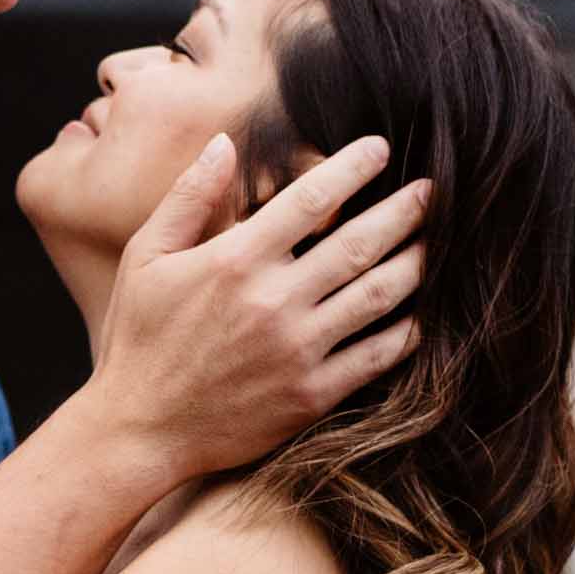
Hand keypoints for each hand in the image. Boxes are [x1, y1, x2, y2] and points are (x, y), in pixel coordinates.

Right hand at [93, 135, 430, 480]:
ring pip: (379, 296)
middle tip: (432, 190)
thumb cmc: (138, 339)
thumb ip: (187, 196)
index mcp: (235, 260)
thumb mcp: (145, 257)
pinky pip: (376, 356)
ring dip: (415, 263)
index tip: (380, 149)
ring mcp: (298, 350)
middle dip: (404, 211)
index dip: (354, 166)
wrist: (138, 430)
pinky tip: (420, 312)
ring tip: (436, 242)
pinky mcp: (312, 395)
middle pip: (360, 243)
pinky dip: (406, 330)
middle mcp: (274, 301)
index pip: (312, 198)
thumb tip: (225, 143)